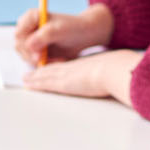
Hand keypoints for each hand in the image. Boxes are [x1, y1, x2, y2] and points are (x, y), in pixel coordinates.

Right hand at [14, 3, 112, 64]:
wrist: (85, 34)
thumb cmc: (73, 27)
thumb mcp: (60, 30)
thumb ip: (43, 36)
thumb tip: (29, 46)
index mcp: (31, 17)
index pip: (19, 35)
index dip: (26, 46)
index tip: (39, 56)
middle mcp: (28, 27)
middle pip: (19, 47)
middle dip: (33, 57)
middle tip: (50, 61)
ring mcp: (31, 39)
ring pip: (25, 56)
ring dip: (40, 61)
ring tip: (59, 59)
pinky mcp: (36, 50)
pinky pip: (33, 61)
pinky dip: (45, 64)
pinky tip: (58, 61)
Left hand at [23, 49, 140, 103]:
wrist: (115, 70)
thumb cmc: (119, 71)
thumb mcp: (116, 71)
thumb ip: (114, 75)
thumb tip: (124, 78)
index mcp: (86, 66)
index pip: (69, 67)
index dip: (58, 68)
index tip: (51, 69)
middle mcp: (75, 68)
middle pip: (54, 69)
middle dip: (42, 72)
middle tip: (30, 74)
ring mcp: (68, 74)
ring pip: (46, 75)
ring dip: (35, 78)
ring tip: (26, 79)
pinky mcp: (64, 82)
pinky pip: (45, 82)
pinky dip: (35, 82)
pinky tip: (28, 83)